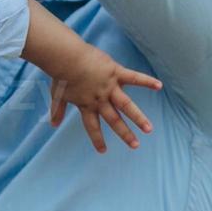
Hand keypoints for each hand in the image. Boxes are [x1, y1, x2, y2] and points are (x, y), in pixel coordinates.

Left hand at [47, 46, 162, 152]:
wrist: (67, 59)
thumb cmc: (60, 75)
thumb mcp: (57, 95)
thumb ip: (57, 110)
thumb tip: (52, 124)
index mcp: (87, 105)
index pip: (92, 126)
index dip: (97, 139)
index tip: (103, 151)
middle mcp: (100, 99)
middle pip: (114, 120)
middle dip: (125, 134)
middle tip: (135, 146)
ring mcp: (110, 87)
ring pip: (127, 105)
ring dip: (138, 118)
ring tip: (149, 129)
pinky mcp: (116, 73)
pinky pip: (134, 78)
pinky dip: (147, 81)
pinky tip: (159, 86)